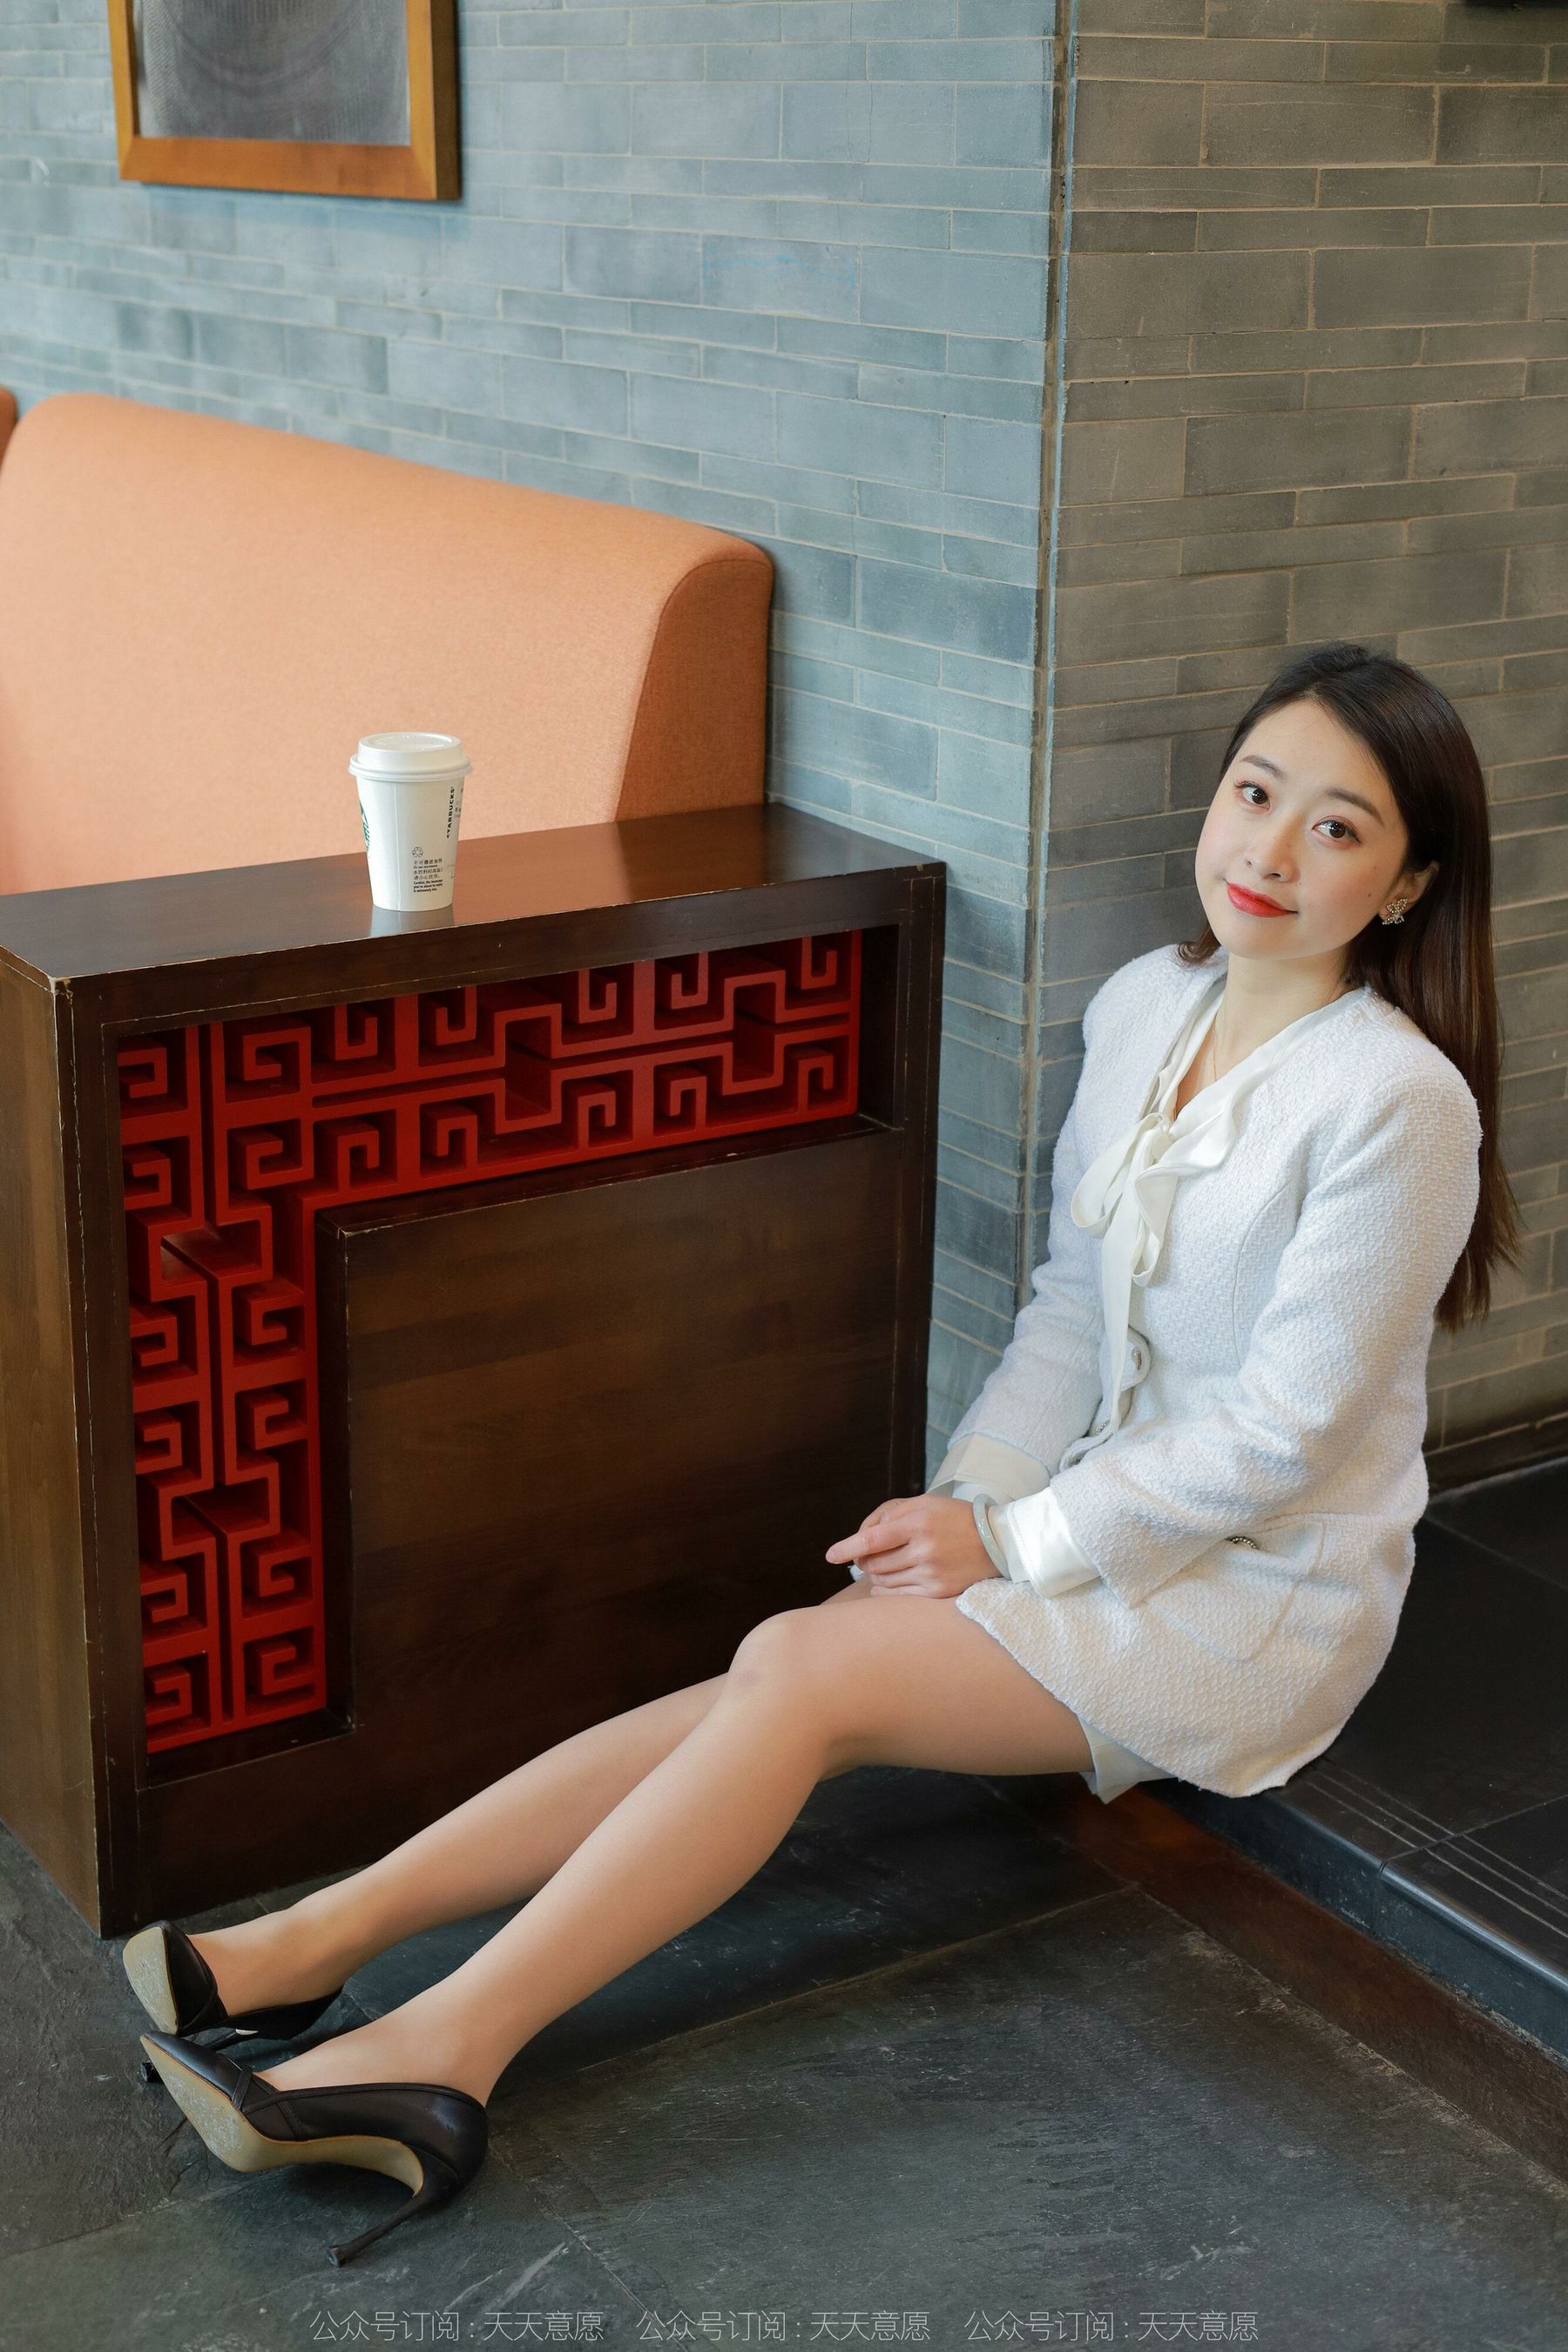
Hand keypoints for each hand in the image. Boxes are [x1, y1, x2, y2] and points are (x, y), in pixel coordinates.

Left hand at [824, 1493, 1002, 1598]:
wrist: (998, 1542)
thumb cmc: (954, 1518)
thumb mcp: (924, 1503)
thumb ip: (890, 1514)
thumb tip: (860, 1539)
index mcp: (919, 1522)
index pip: (872, 1539)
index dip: (847, 1548)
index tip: (831, 1556)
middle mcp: (924, 1549)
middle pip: (874, 1564)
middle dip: (865, 1561)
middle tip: (869, 1556)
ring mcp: (932, 1574)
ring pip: (884, 1581)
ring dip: (876, 1575)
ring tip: (887, 1565)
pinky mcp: (938, 1592)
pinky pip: (898, 1596)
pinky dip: (887, 1590)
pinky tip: (890, 1583)